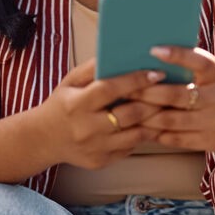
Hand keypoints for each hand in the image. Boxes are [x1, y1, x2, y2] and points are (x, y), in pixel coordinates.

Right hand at [35, 58, 165, 169]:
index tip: (156, 72)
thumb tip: (120, 53)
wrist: (43, 139)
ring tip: (168, 107)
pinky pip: (129, 148)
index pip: (111, 90)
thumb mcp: (70, 81)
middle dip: (154, 101)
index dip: (136, 80)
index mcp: (76, 104)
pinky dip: (142, 135)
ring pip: (135, 135)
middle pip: (129, 114)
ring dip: (154, 120)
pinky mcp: (101, 162)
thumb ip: (93, 68)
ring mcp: (94, 148)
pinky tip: (153, 123)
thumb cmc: (61, 104)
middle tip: (171, 90)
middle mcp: (85, 129)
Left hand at [131, 46, 214, 161]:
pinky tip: (140, 127)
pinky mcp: (209, 141)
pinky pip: (174, 138)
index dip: (177, 55)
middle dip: (147, 93)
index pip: (199, 61)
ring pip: (171, 120)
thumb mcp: (214, 76)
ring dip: (145, 115)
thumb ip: (191, 66)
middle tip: (125, 89)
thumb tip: (153, 54)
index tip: (153, 50)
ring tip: (127, 110)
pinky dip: (154, 133)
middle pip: (177, 95)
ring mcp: (214, 122)